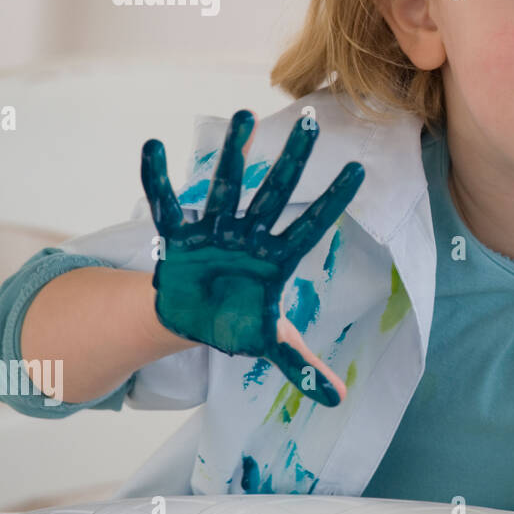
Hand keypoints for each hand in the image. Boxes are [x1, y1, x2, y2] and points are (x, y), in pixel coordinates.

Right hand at [140, 109, 364, 406]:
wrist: (192, 317)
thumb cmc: (237, 323)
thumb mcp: (270, 343)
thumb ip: (303, 366)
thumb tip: (338, 400)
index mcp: (276, 259)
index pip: (312, 226)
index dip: (334, 201)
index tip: (360, 170)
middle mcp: (249, 236)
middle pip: (274, 194)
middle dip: (291, 161)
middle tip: (310, 122)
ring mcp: (215, 232)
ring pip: (224, 187)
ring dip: (231, 154)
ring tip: (242, 114)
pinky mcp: (179, 238)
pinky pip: (165, 205)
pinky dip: (156, 179)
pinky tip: (153, 145)